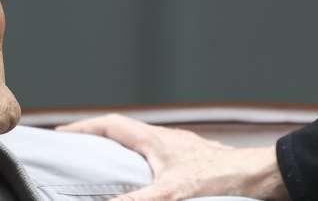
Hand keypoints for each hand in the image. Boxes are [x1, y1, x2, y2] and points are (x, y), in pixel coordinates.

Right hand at [56, 114, 288, 200]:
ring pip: (138, 143)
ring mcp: (177, 148)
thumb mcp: (171, 192)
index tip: (61, 134)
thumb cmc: (218, 177)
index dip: (83, 127)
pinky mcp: (189, 160)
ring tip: (99, 165)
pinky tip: (140, 179)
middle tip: (74, 149)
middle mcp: (164, 138)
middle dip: (95, 137)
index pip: (110, 124)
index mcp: (154, 139)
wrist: (255, 175)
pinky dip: (137, 162)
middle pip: (121, 131)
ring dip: (117, 149)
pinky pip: (153, 155)